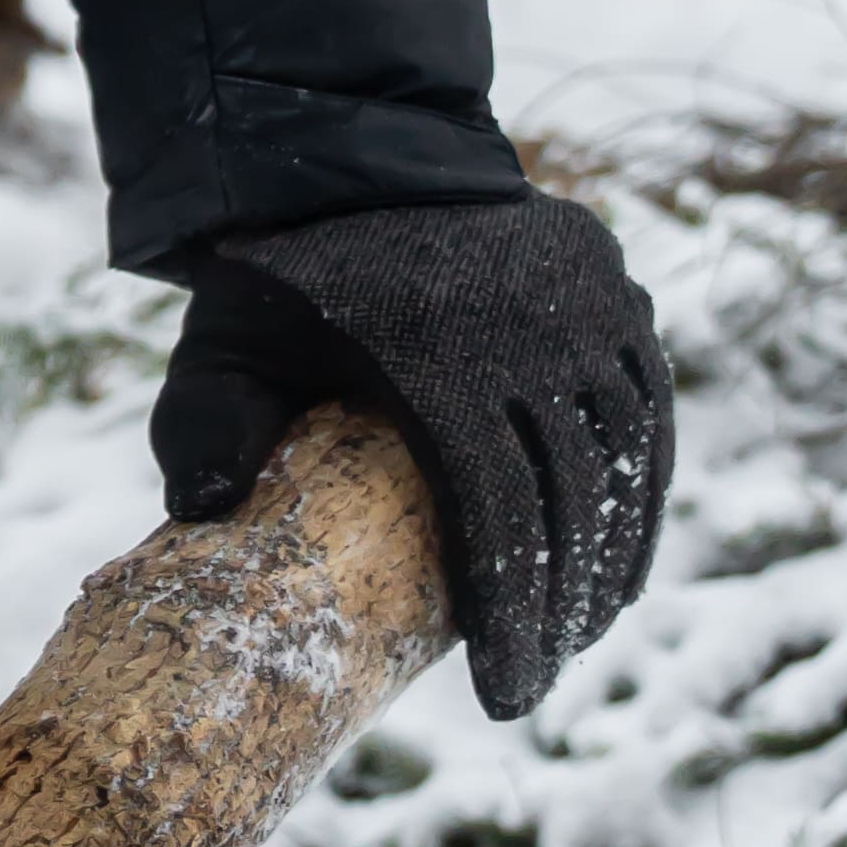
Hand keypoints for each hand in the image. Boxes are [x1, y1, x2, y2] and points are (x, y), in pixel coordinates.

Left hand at [151, 191, 672, 719]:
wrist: (359, 149)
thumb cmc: (284, 272)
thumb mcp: (224, 337)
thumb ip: (198, 422)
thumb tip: (198, 514)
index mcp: (438, 351)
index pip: (498, 514)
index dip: (510, 618)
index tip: (505, 698)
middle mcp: (532, 326)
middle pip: (571, 504)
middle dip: (560, 614)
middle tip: (532, 689)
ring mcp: (586, 302)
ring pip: (624, 463)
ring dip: (610, 562)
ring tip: (575, 638)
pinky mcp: (614, 289)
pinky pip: (648, 409)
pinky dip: (643, 491)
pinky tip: (620, 559)